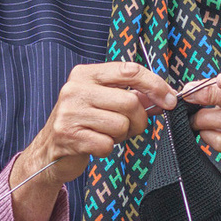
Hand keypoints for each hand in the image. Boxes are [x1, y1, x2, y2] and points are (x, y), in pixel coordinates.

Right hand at [9, 62, 175, 220]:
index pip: (129, 70)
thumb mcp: (103, 101)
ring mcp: (70, 112)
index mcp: (85, 74)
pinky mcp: (68, 136)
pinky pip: (106, 144)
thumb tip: (165, 97)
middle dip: (138, 120)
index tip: (169, 100)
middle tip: (130, 127)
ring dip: (121, 136)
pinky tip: (95, 144)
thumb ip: (132, 95)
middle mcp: (75, 89)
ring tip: (106, 134)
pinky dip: (107, 148)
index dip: (155, 85)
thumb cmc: (84, 122)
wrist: (50, 149)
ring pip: (120, 125)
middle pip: (130, 102)